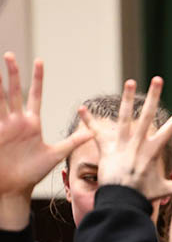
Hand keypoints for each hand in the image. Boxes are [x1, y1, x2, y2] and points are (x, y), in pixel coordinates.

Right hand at [0, 54, 93, 198]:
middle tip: (9, 54)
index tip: (39, 61)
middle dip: (12, 73)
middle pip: (14, 92)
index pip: (35, 95)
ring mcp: (3, 126)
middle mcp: (16, 121)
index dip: (36, 79)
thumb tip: (92, 132)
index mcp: (32, 123)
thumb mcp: (56, 154)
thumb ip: (73, 141)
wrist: (15, 187)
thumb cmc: (33, 172)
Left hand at [79, 77, 171, 200]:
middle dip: (154, 96)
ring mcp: (121, 144)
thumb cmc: (143, 195)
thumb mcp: (164, 190)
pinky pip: (95, 132)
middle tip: (158, 79)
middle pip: (147, 115)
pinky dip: (87, 121)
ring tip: (130, 81)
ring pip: (123, 116)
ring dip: (126, 98)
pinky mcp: (105, 148)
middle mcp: (138, 142)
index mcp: (154, 150)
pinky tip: (81, 108)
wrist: (121, 200)